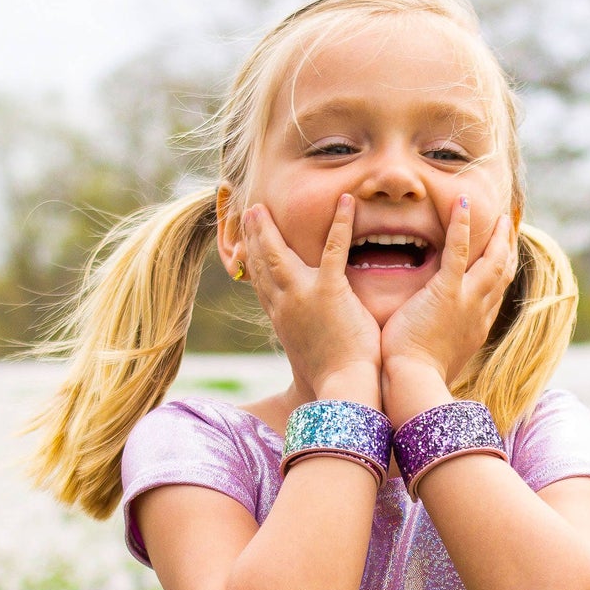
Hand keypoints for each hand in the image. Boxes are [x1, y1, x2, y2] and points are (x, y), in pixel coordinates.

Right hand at [242, 194, 382, 396]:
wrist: (342, 388)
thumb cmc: (331, 380)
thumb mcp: (307, 359)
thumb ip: (304, 341)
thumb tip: (305, 345)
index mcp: (280, 320)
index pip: (261, 285)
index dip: (251, 262)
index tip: (244, 245)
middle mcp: (284, 304)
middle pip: (260, 263)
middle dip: (252, 236)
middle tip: (249, 211)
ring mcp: (303, 295)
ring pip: (279, 252)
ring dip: (270, 226)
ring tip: (265, 205)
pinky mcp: (329, 291)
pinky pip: (334, 247)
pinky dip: (340, 222)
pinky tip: (345, 201)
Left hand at [379, 197, 517, 385]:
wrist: (414, 384)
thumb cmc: (418, 379)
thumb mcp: (440, 362)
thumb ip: (443, 348)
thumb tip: (439, 350)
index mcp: (477, 329)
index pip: (495, 295)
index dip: (501, 274)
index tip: (503, 260)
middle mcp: (480, 312)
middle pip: (502, 274)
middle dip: (508, 250)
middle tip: (508, 229)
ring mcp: (467, 300)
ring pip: (491, 260)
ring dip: (496, 235)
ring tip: (498, 216)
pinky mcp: (447, 292)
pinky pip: (458, 249)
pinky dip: (461, 224)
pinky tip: (461, 201)